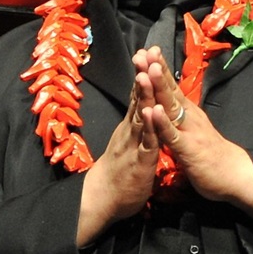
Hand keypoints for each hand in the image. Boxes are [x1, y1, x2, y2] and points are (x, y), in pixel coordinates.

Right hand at [77, 48, 166, 245]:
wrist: (100, 200)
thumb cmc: (117, 178)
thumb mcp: (128, 149)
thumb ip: (135, 134)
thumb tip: (139, 121)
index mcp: (129, 129)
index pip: (137, 98)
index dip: (143, 77)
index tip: (148, 56)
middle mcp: (129, 131)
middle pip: (138, 99)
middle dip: (143, 75)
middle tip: (147, 52)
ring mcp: (133, 144)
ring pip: (141, 115)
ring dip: (145, 94)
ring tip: (148, 73)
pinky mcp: (139, 160)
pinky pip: (146, 141)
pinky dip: (149, 125)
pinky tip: (152, 111)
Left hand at [141, 57, 252, 215]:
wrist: (235, 175)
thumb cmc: (211, 154)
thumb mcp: (191, 131)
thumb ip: (179, 119)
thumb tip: (167, 105)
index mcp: (187, 112)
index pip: (171, 86)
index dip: (159, 69)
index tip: (147, 51)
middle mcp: (189, 116)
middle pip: (170, 90)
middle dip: (156, 70)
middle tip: (144, 51)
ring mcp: (189, 130)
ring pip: (171, 106)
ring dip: (160, 88)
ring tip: (149, 70)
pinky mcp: (188, 149)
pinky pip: (173, 134)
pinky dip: (163, 122)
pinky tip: (154, 110)